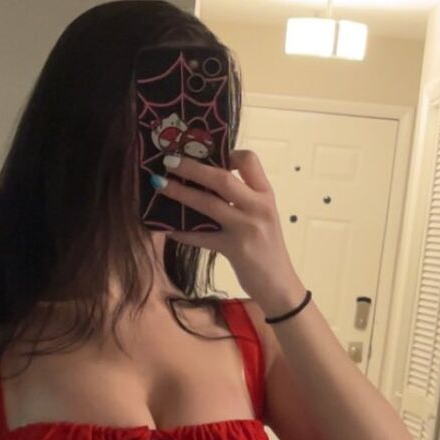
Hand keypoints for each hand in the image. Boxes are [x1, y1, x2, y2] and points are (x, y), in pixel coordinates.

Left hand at [159, 148, 304, 316]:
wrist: (280, 285)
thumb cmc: (267, 250)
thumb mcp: (262, 217)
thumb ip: (243, 200)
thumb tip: (206, 183)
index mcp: (266, 195)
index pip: (250, 160)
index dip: (227, 153)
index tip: (208, 155)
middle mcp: (258, 207)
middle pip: (222, 178)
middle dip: (192, 168)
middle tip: (169, 162)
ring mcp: (247, 228)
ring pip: (208, 204)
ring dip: (180, 193)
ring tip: (160, 185)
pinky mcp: (235, 250)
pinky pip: (201, 237)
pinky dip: (182, 232)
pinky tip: (166, 229)